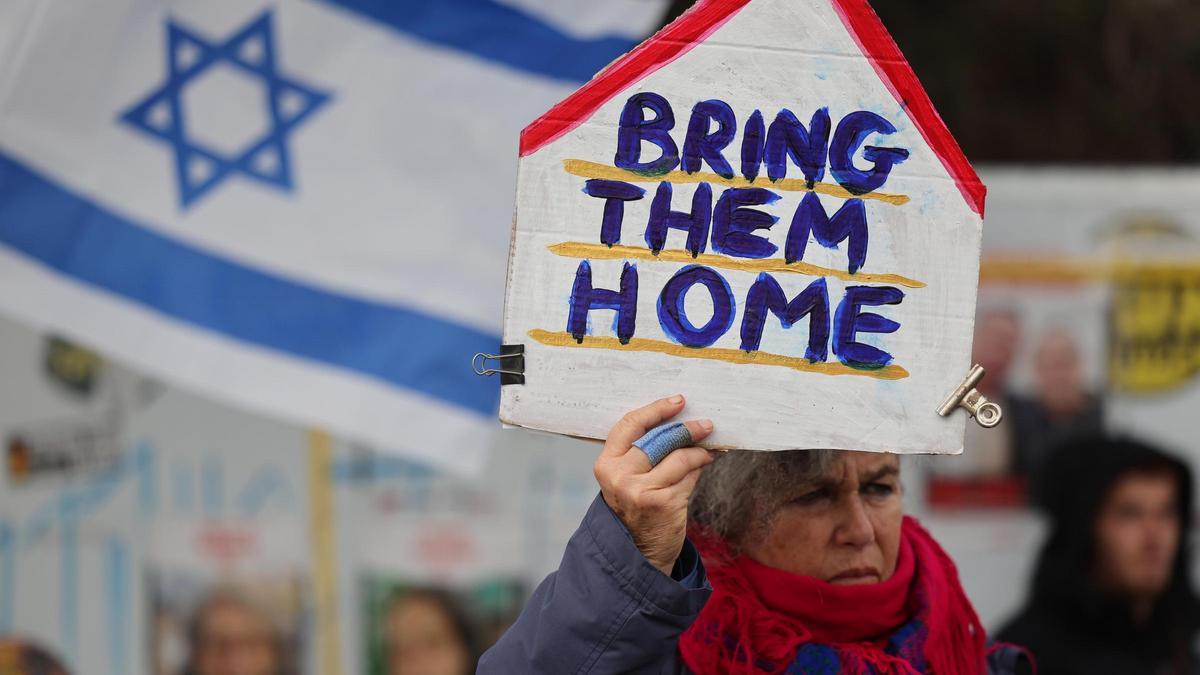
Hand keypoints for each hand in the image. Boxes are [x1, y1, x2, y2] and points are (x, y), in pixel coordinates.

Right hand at [593, 395, 714, 574]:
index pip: (629, 425)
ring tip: (709, 448)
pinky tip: (705, 463)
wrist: (638, 554)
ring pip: (679, 457)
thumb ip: (642, 454)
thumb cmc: (635, 511)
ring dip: (700, 450)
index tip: (678, 401)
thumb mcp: (627, 480)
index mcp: (606, 465)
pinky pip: (689, 476)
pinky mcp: (664, 503)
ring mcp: (641, 491)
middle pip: (659, 438)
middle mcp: (620, 477)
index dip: (656, 409)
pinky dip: (700, 467)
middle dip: (687, 428)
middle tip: (706, 424)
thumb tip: (678, 423)